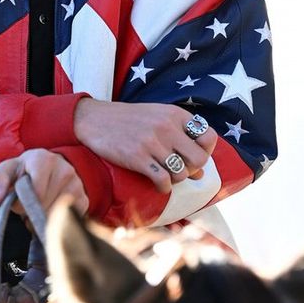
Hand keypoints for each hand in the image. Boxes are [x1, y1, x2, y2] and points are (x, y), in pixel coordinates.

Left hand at [0, 148, 88, 215]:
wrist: (45, 169)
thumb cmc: (22, 172)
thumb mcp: (5, 172)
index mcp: (43, 159)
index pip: (35, 193)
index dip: (22, 204)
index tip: (17, 203)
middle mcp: (65, 169)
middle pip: (46, 206)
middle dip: (32, 212)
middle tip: (27, 207)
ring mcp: (77, 184)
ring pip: (58, 215)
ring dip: (43, 220)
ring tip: (37, 209)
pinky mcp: (84, 199)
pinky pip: (69, 221)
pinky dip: (56, 224)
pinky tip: (49, 214)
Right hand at [73, 99, 217, 194]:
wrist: (94, 119)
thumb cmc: (128, 120)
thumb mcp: (157, 117)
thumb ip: (180, 138)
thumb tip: (200, 173)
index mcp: (175, 114)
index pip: (209, 136)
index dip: (206, 151)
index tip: (194, 156)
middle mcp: (167, 127)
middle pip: (200, 159)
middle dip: (193, 169)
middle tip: (180, 170)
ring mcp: (152, 142)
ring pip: (182, 173)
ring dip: (176, 179)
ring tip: (165, 175)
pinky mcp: (138, 157)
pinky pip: (163, 181)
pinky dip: (163, 188)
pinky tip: (157, 184)